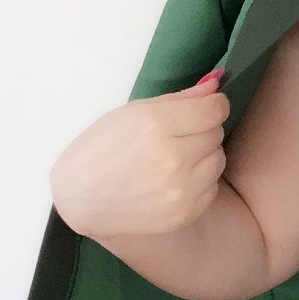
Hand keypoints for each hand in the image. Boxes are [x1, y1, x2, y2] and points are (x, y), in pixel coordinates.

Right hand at [50, 66, 230, 239]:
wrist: (80, 199)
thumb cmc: (100, 149)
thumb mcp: (131, 113)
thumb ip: (178, 99)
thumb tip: (215, 85)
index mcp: (155, 125)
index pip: (213, 110)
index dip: (214, 105)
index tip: (208, 106)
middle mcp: (173, 159)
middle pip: (216, 134)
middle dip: (203, 129)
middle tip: (178, 135)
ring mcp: (181, 190)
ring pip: (218, 161)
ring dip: (204, 155)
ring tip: (176, 157)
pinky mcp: (184, 214)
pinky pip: (211, 188)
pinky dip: (199, 181)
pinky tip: (174, 180)